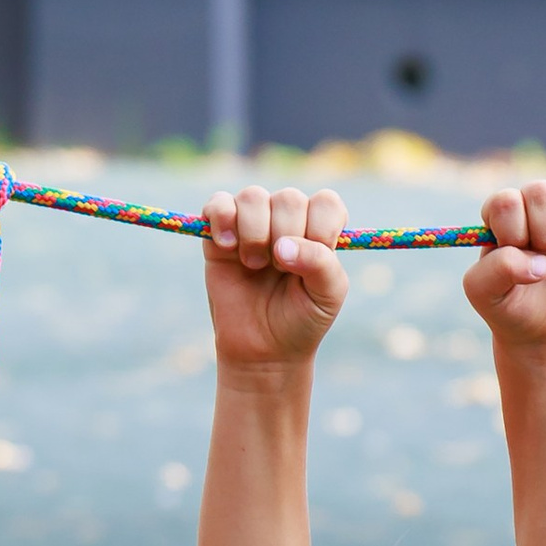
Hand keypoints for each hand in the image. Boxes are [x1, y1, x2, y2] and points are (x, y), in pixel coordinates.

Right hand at [203, 184, 349, 368]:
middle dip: (285, 236)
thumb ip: (321, 264)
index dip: (320, 228)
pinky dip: (222, 219)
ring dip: (254, 233)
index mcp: (319, 228)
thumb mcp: (327, 295)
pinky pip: (218, 203)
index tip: (312, 262)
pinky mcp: (219, 232)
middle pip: (288, 198)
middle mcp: (287, 218)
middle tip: (280, 270)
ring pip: (252, 196)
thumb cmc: (301, 318)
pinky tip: (227, 247)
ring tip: (254, 265)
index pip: (326, 202)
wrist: (263, 348)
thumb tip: (283, 246)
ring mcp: (252, 222)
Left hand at [464, 173, 545, 360]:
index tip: (519, 257)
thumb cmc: (509, 306)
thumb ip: (497, 270)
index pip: (507, 202)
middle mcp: (531, 206)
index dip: (516, 232)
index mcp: (498, 216)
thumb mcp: (485, 294)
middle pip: (541, 191)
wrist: (545, 331)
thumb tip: (540, 262)